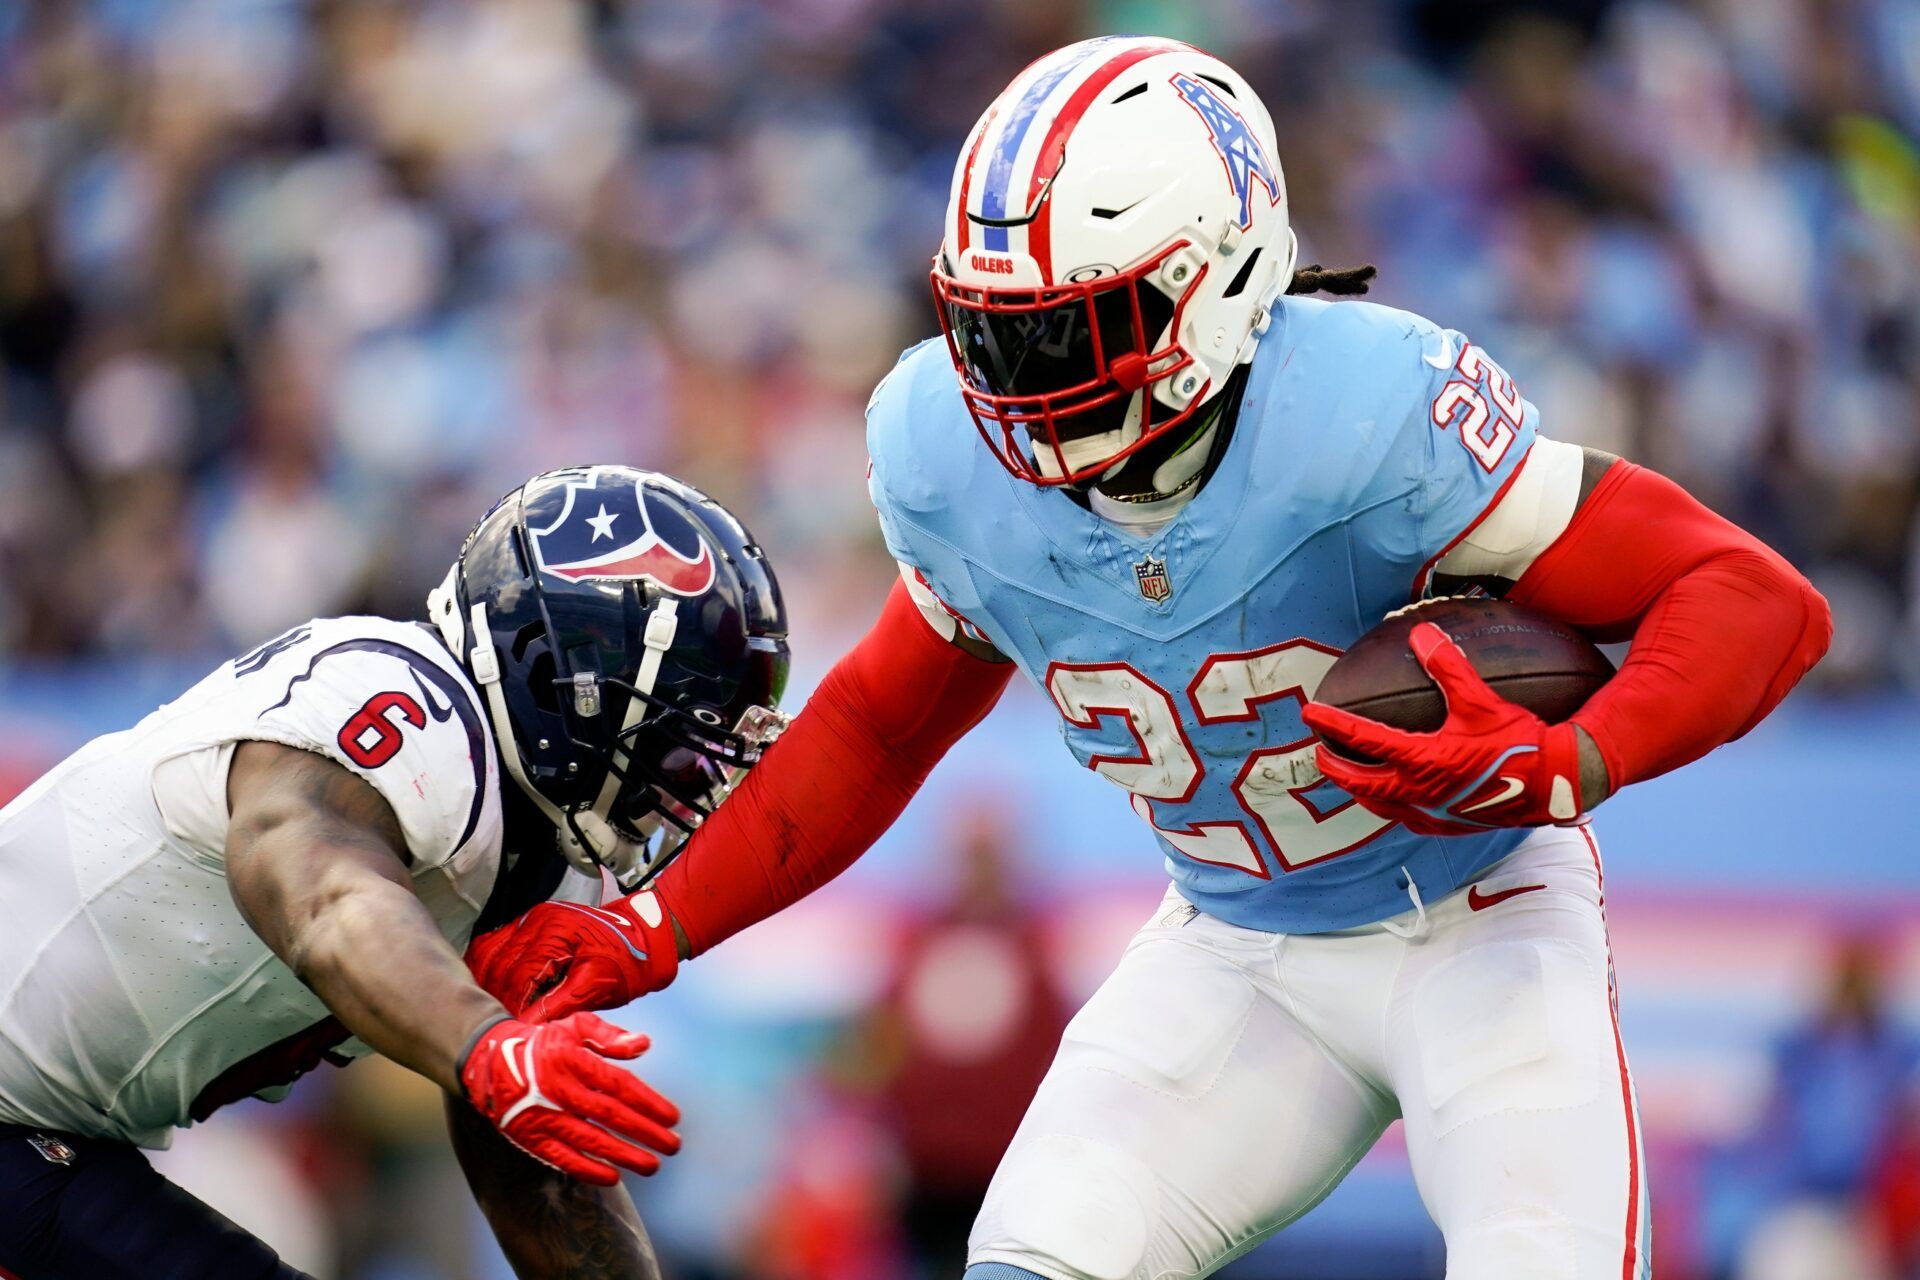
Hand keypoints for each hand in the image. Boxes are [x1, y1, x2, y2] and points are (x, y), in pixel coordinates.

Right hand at [459, 1012, 680, 1184]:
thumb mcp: (576, 1026)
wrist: (490, 1060)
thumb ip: (610, 1036)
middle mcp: (558, 1089)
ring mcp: (542, 1116)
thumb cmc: (546, 1042)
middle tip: (673, 1146)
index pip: (618, 1084)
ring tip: (652, 1166)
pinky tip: (613, 1177)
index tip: (674, 1117)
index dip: (648, 1102)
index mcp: (573, 1059)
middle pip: (609, 1115)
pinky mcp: (530, 1137)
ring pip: (589, 1140)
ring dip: (624, 1155)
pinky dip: (587, 1170)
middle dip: (645, 1133)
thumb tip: (644, 1045)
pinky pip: (562, 1158)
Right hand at [467, 892, 679, 1022]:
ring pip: (489, 952)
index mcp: (553, 932)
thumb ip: (558, 1006)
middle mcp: (536, 920)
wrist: (649, 938)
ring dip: (489, 982)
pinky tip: (494, 990)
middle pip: (496, 964)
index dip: (512, 1008)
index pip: (517, 976)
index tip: (511, 1032)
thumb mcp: (596, 987)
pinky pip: (498, 944)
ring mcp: (532, 919)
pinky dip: (493, 968)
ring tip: (493, 1011)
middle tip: (498, 1025)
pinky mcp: (533, 925)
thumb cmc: (629, 961)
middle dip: (495, 997)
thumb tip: (526, 1028)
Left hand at [1301, 622, 1585, 834]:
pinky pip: (1404, 817)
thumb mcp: (1481, 700)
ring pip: (1378, 804)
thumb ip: (1448, 666)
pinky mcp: (1445, 825)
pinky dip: (1388, 804)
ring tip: (1348, 776)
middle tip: (1320, 751)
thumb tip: (1422, 634)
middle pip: (1359, 782)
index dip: (1333, 723)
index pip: (1362, 740)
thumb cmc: (1519, 742)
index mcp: (1421, 760)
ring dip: (1357, 789)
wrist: (1554, 784)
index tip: (1311, 712)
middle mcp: (1418, 792)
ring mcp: (1430, 813)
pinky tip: (1393, 796)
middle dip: (1334, 766)